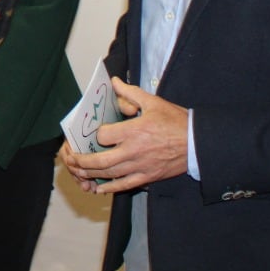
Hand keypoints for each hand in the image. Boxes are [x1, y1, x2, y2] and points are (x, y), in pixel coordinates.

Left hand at [61, 78, 187, 193]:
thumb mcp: (153, 102)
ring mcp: (139, 166)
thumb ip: (130, 93)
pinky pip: (124, 185)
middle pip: (100, 160)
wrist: (197, 143)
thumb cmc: (176, 121)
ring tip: (80, 172)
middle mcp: (133, 151)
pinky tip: (99, 188)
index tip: (99, 132)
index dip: (98, 134)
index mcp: (134, 131)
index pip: (104, 135)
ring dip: (91, 174)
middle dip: (82, 161)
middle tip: (73, 159)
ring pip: (109, 174)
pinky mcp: (147, 177)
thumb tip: (115, 82)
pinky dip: (110, 188)